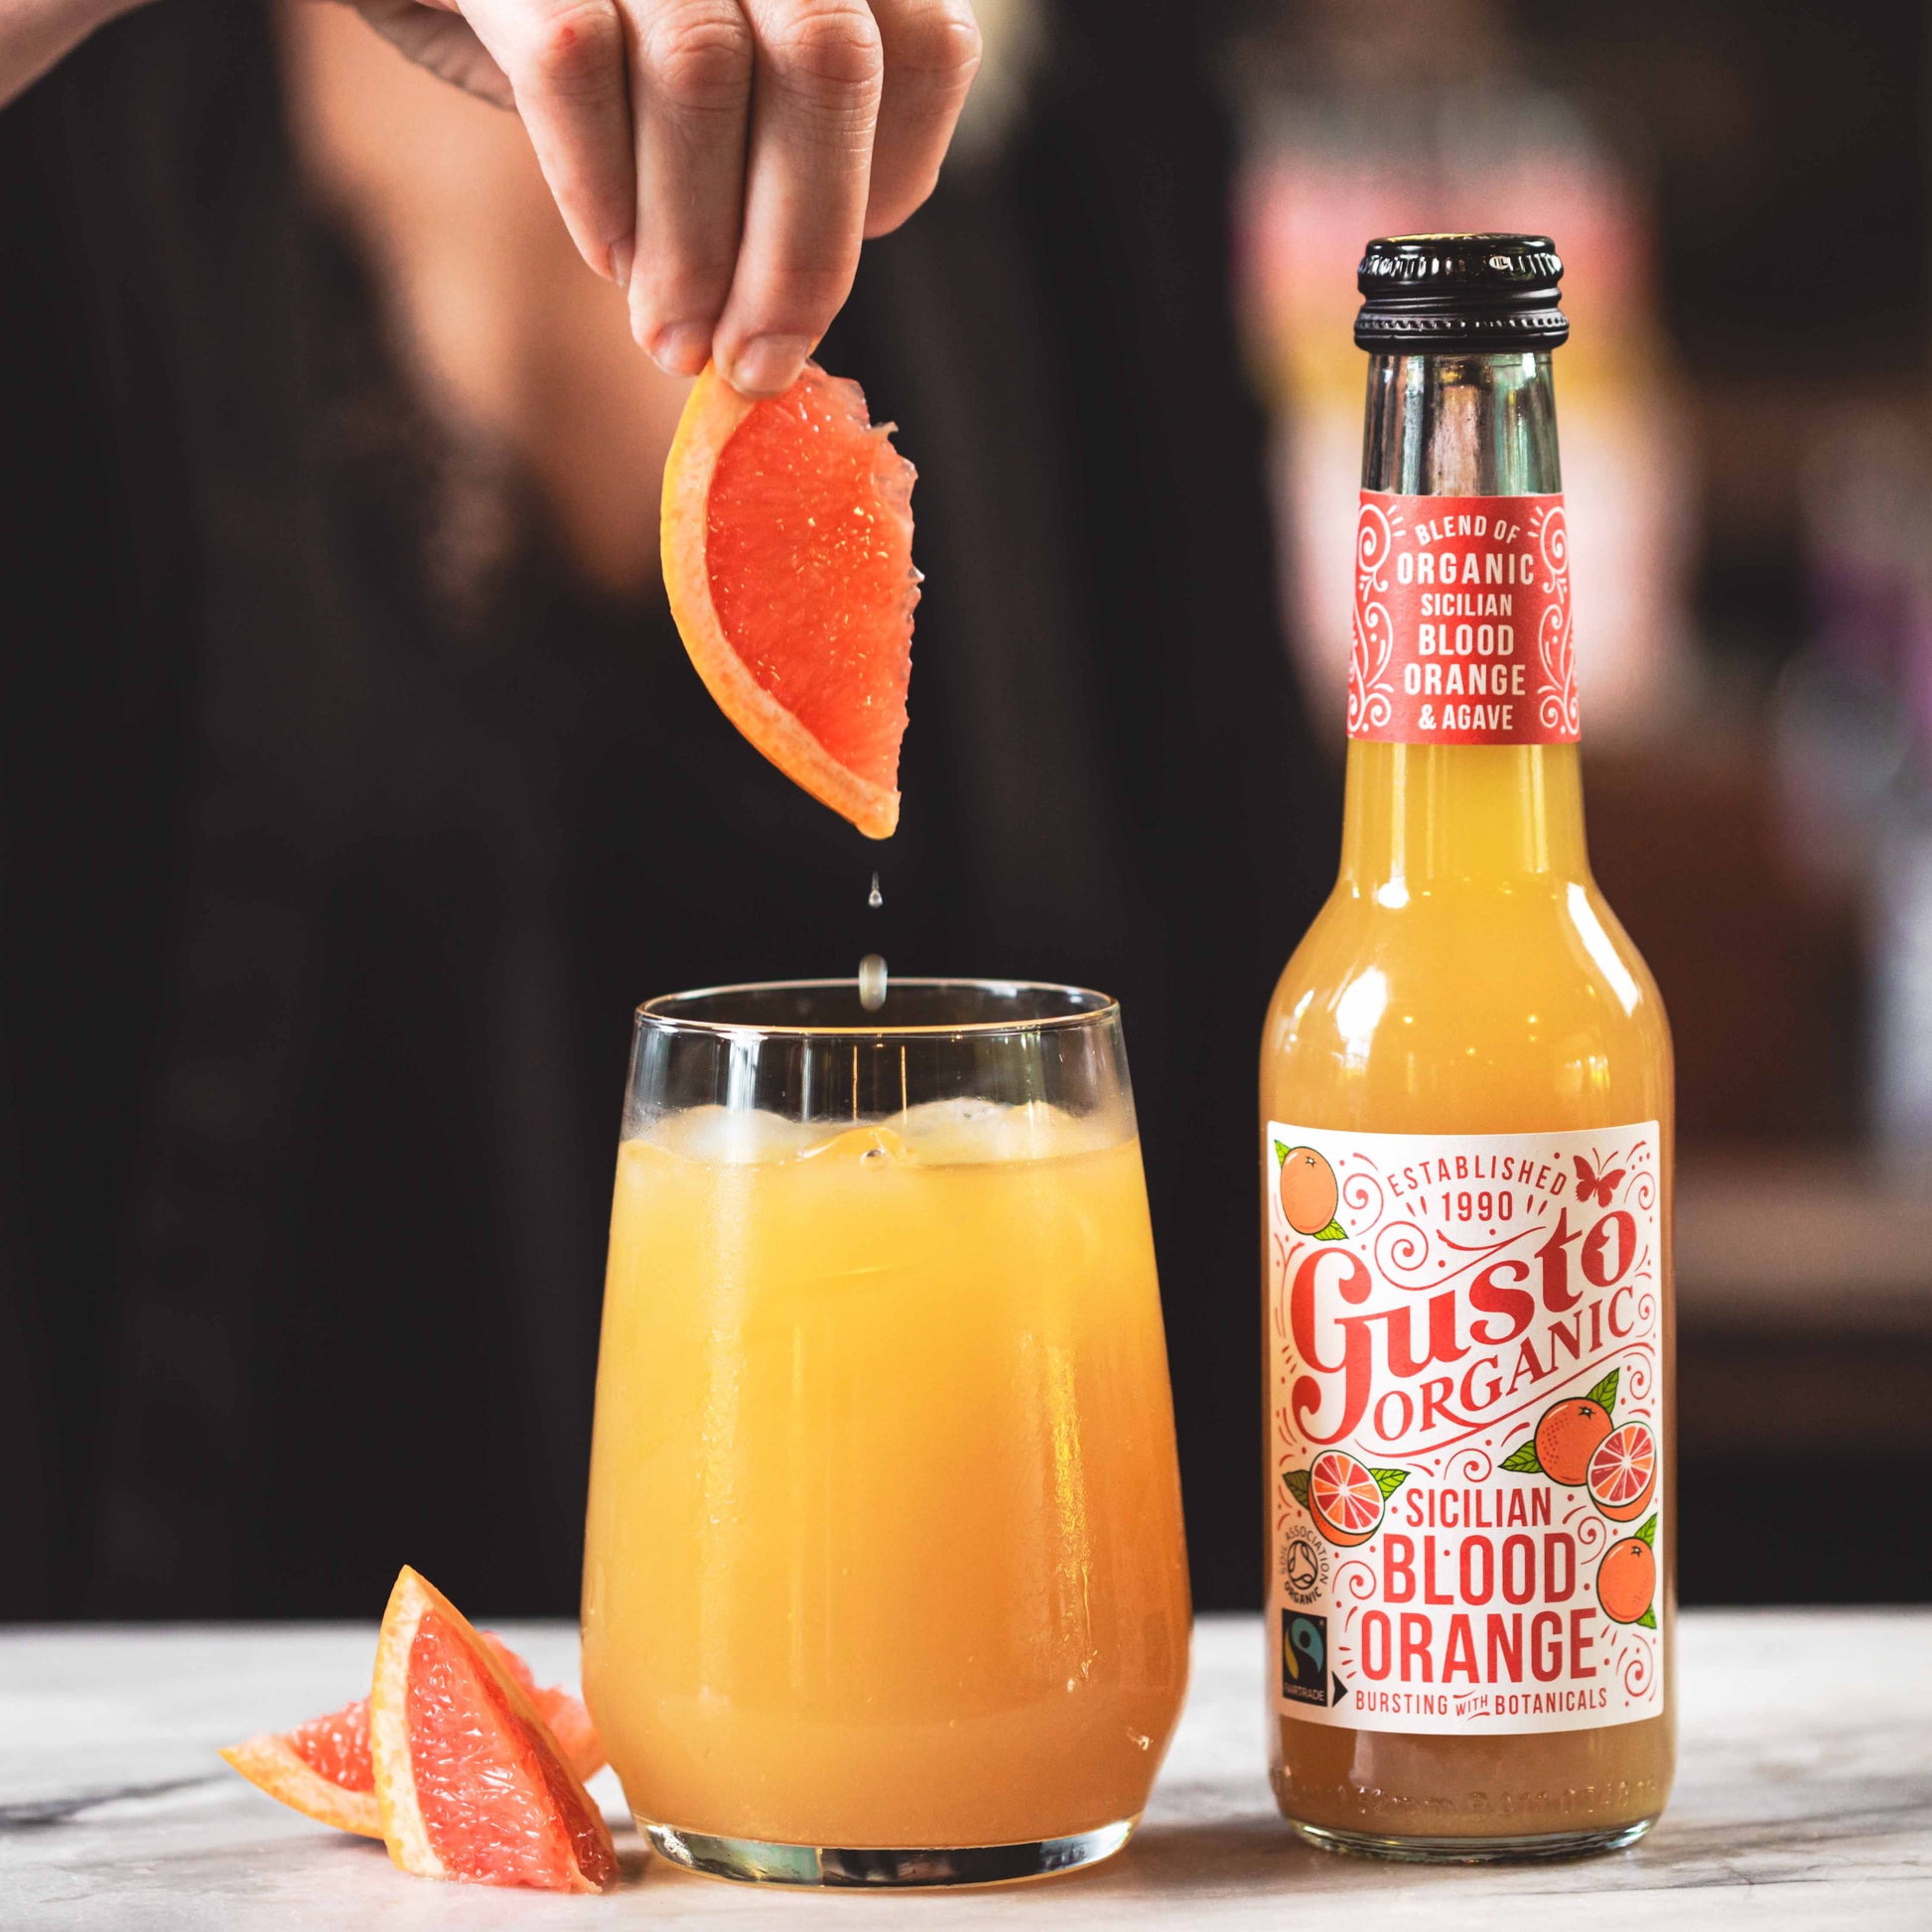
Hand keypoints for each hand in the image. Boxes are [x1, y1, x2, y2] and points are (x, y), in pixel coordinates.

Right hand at [343, 0, 981, 395]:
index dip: (896, 170)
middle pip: (824, 63)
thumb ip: (777, 146)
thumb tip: (792, 327)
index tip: (851, 251)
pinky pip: (573, 64)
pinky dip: (600, 188)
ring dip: (694, 248)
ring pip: (702, 73)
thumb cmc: (578, 19)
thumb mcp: (703, 63)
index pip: (922, 43)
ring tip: (673, 336)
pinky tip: (608, 258)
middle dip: (799, 250)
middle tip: (755, 362)